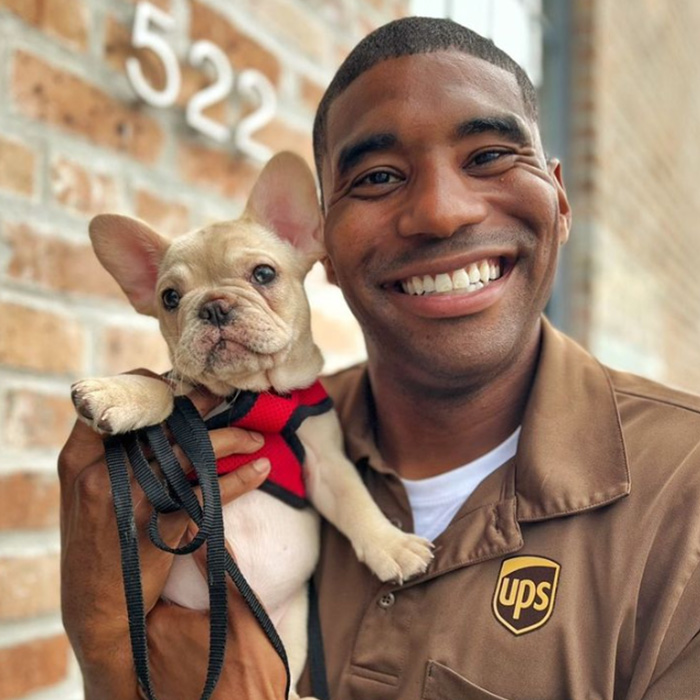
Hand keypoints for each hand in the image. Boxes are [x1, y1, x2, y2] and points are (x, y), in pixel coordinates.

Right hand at [59, 370, 269, 699]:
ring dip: (232, 438)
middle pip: (164, 422)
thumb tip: (160, 410)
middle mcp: (103, 473)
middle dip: (204, 405)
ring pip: (193, 450)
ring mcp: (133, 499)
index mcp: (79, 459)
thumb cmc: (98, 541)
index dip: (154, 387)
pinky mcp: (163, 526)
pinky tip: (260, 469)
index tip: (183, 386)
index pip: (118, 403)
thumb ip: (111, 453)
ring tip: (255, 436)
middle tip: (232, 395)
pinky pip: (211, 491)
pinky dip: (241, 478)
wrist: (98, 606)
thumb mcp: (88, 492)